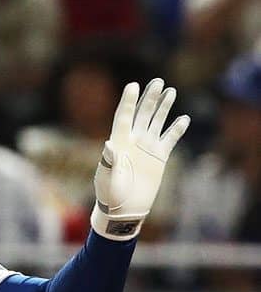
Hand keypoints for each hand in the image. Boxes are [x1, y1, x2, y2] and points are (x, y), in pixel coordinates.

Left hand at [91, 79, 189, 240]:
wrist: (122, 210)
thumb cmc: (109, 196)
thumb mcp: (107, 180)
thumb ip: (109, 162)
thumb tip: (109, 145)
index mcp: (118, 143)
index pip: (123, 117)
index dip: (128, 101)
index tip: (133, 85)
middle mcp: (133, 141)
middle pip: (142, 114)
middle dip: (149, 98)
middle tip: (157, 81)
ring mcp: (146, 148)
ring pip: (156, 122)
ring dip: (163, 107)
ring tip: (170, 90)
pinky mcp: (159, 157)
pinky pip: (170, 139)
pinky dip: (176, 129)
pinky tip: (183, 118)